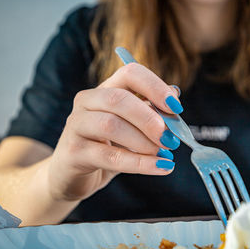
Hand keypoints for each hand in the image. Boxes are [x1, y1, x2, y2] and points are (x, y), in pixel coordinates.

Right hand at [47, 63, 181, 201]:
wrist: (72, 175)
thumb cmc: (107, 146)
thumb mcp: (132, 127)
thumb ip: (151, 110)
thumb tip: (175, 93)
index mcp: (105, 89)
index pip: (130, 73)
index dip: (155, 86)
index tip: (177, 107)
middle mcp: (87, 101)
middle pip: (119, 99)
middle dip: (150, 119)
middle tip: (171, 139)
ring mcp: (76, 125)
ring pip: (111, 126)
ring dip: (144, 141)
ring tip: (164, 154)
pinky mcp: (73, 152)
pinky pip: (110, 157)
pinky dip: (140, 163)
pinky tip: (161, 167)